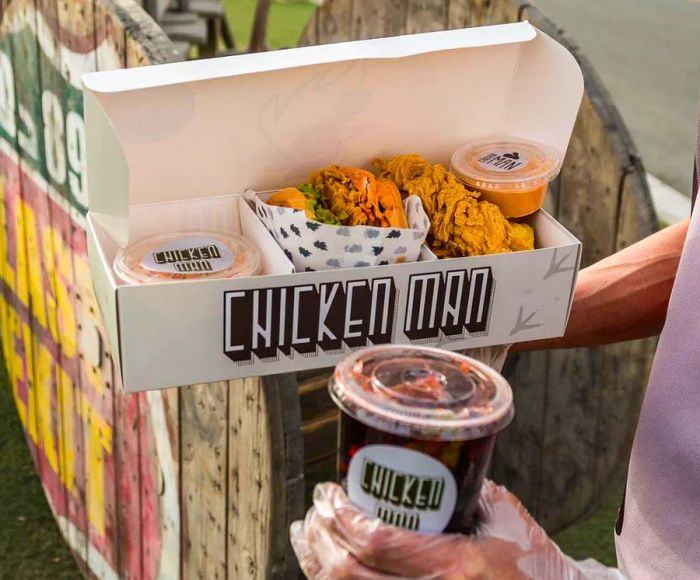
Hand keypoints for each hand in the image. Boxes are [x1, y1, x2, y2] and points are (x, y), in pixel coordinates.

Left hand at [290, 480, 592, 578]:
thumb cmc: (535, 565)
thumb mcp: (506, 518)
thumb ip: (467, 490)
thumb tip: (428, 462)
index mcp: (456, 566)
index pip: (377, 541)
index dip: (341, 516)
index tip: (329, 492)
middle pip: (348, 575)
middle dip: (319, 537)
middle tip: (315, 509)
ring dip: (315, 564)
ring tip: (306, 535)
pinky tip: (322, 570)